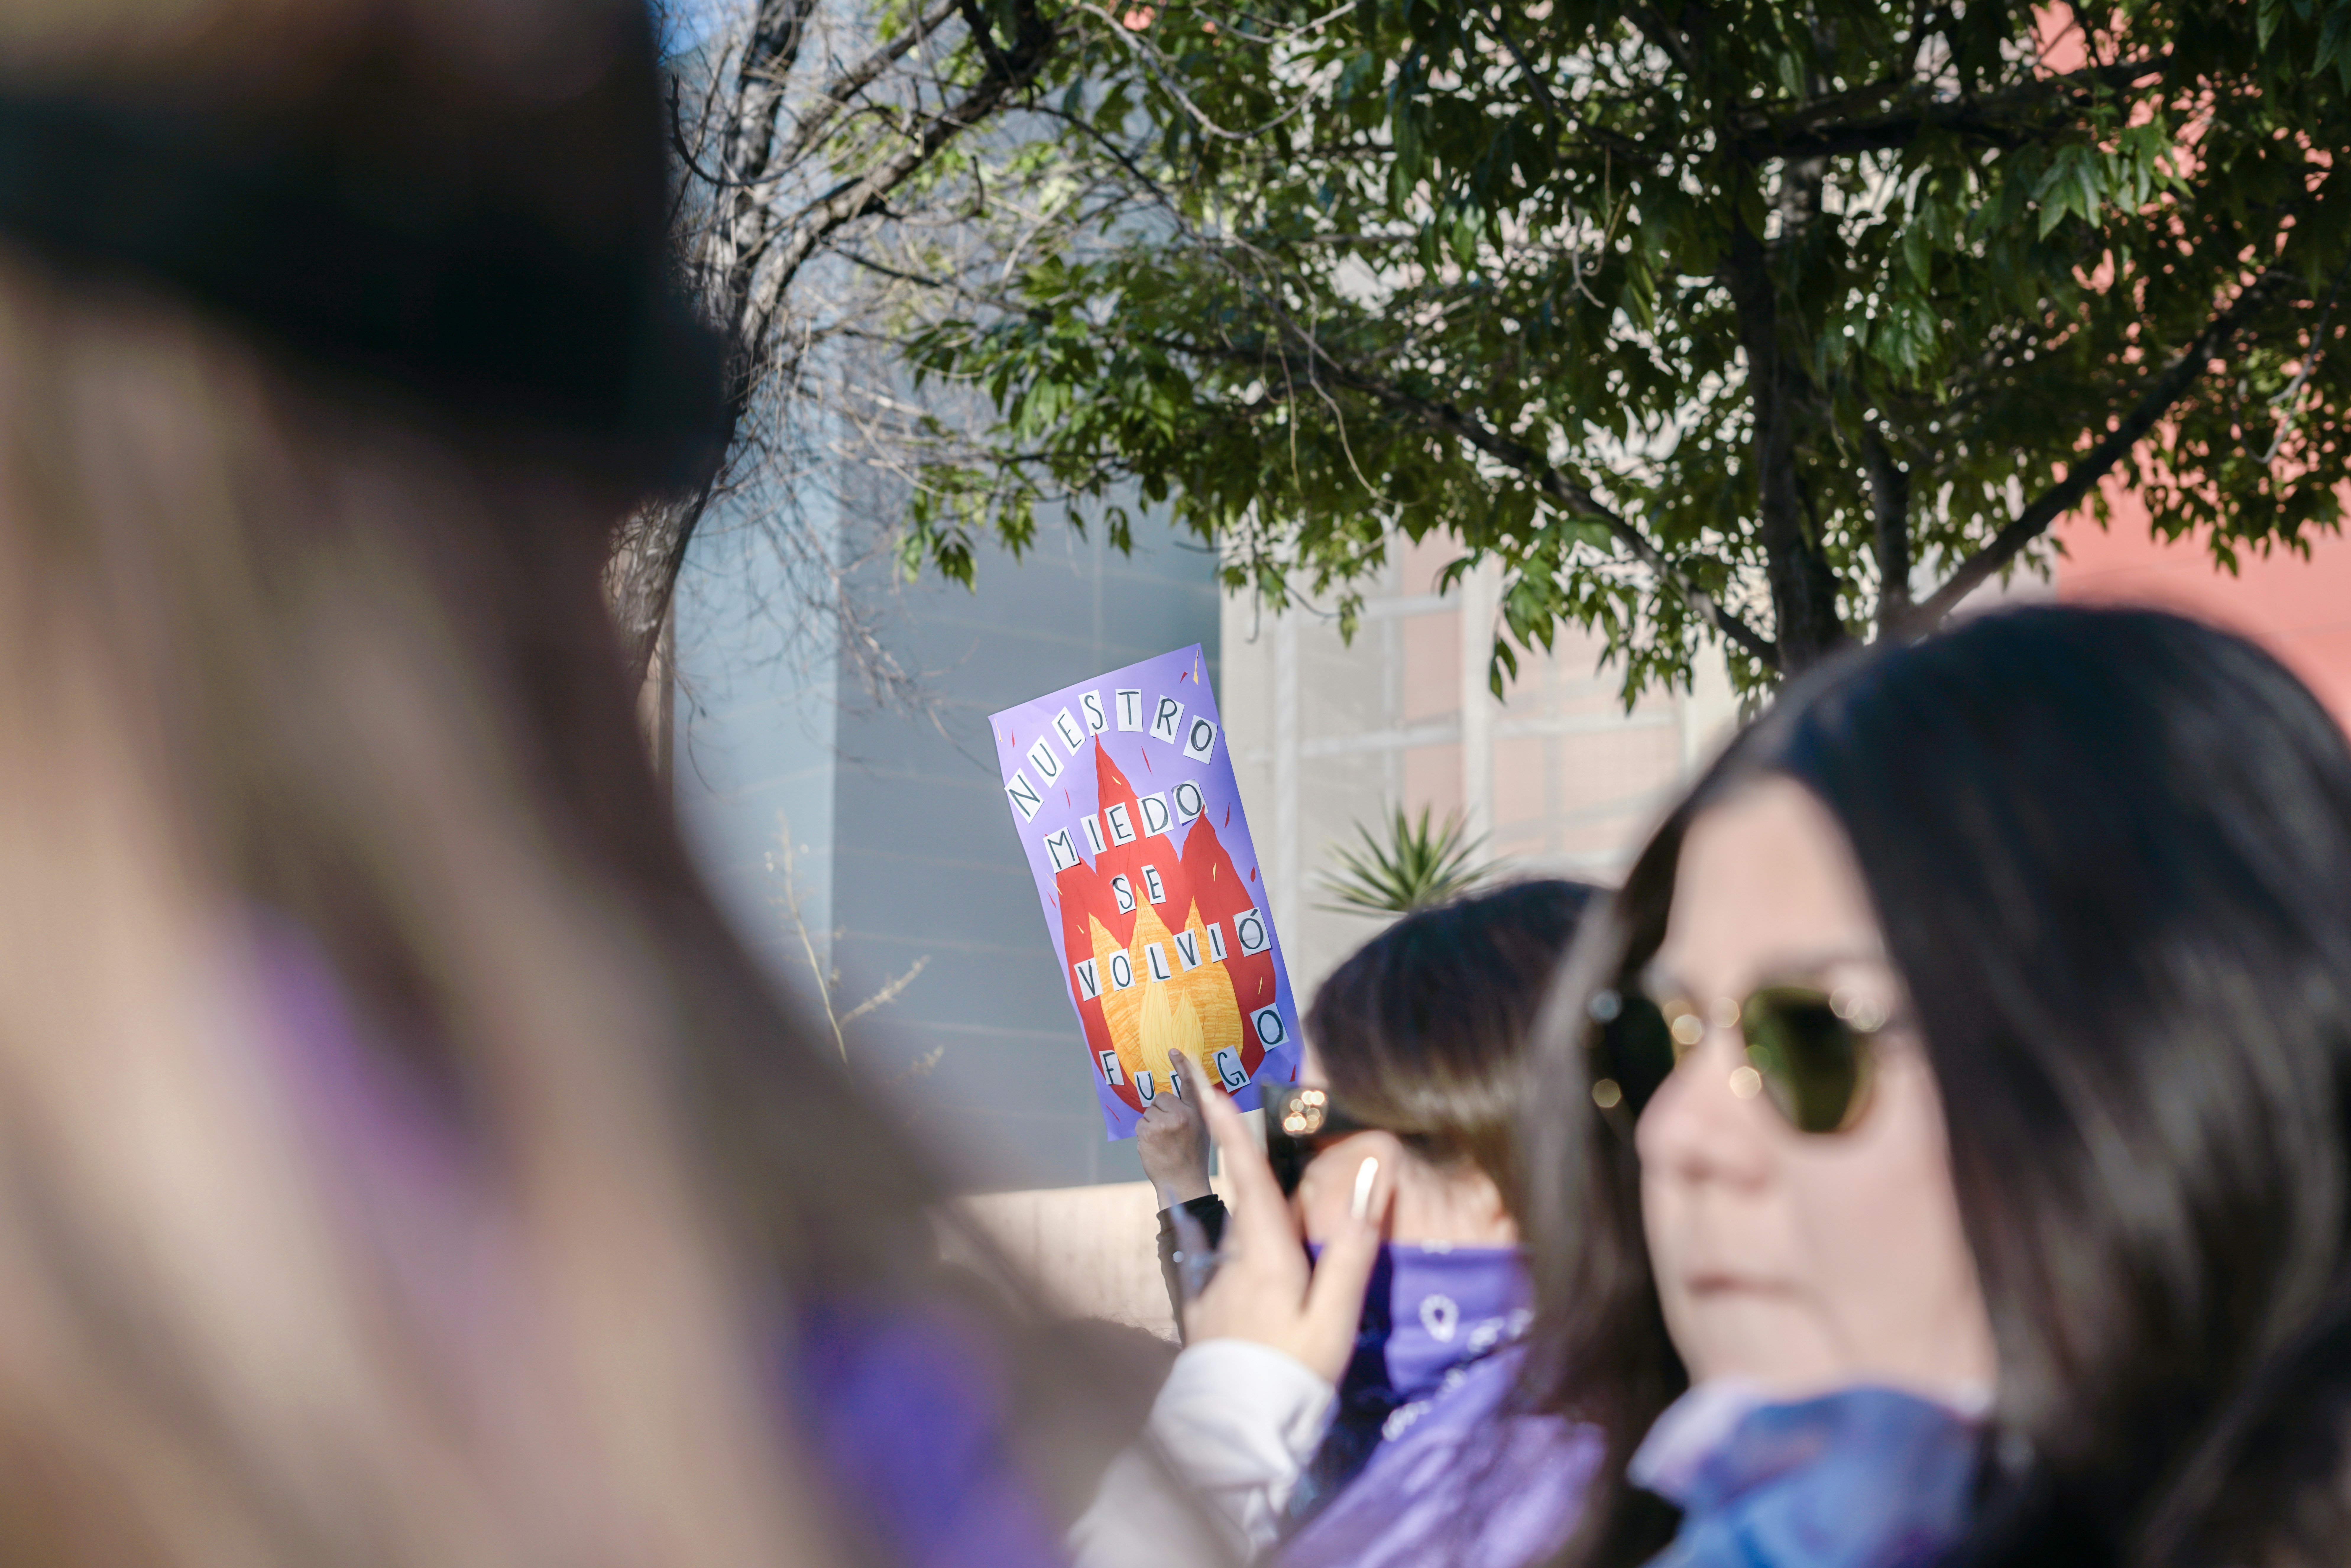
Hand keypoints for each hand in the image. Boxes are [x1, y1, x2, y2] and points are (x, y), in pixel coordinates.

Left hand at [1138, 1051, 1213, 1205]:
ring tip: (1164, 1142)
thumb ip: (1190, 1111)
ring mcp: (1163, 1124)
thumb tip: (1172, 1097)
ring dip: (1152, 1124)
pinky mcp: (1148, 1134)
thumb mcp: (1201, 1129)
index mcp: (1196, 1113)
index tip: (1173, 1050)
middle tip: (1170, 1131)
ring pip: (1148, 1112)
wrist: (1184, 1182)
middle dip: (1161, 1111)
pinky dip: (1144, 1134)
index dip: (1182, 1065)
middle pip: (1160, 1098)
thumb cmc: (1192, 1155)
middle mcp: (1181, 1115)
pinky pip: (1141, 1124)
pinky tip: (1155, 1147)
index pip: (1189, 1083)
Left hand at [1180, 1067, 1392, 1383]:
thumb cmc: (1296, 1372)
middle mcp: (1230, 1256)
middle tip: (1211, 1096)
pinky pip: (1217, 1257)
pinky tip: (1228, 1241)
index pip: (1246, 1172)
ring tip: (1233, 1167)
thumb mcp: (1335, 1314)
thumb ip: (1354, 1246)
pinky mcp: (1205, 1309)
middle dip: (1229, 1146)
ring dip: (1234, 1196)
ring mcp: (1212, 1283)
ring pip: (1229, 1227)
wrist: (1238, 1433)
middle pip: (1236, 1193)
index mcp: (1264, 1250)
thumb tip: (1375, 1176)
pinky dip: (1223, 1235)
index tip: (1204, 1080)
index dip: (1227, 1124)